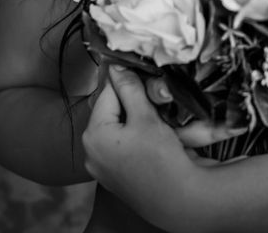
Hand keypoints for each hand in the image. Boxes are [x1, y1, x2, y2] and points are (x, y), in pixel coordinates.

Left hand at [83, 66, 240, 229]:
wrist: (177, 200)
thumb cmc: (161, 158)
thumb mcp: (146, 116)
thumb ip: (130, 88)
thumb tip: (117, 66)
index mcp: (93, 135)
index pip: (108, 93)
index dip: (127, 82)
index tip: (144, 76)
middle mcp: (91, 152)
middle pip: (111, 111)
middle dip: (131, 102)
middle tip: (153, 101)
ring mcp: (101, 167)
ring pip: (116, 127)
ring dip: (134, 118)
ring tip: (154, 119)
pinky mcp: (113, 176)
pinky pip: (120, 145)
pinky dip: (134, 136)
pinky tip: (151, 137)